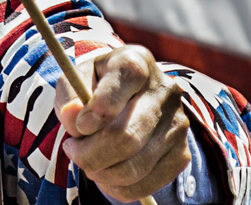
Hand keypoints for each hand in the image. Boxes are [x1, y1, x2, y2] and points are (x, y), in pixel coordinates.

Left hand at [55, 45, 191, 202]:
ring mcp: (177, 123)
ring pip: (134, 166)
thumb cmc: (95, 88)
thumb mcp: (75, 81)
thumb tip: (74, 117)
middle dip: (90, 154)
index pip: (124, 81)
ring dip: (101, 173)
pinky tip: (107, 174)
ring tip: (88, 162)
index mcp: (135, 61)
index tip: (79, 127)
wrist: (127, 99)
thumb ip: (69, 95)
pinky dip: (119, 188)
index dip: (97, 110)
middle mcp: (164, 89)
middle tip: (73, 152)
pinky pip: (146, 184)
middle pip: (126, 136)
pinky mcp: (181, 153)